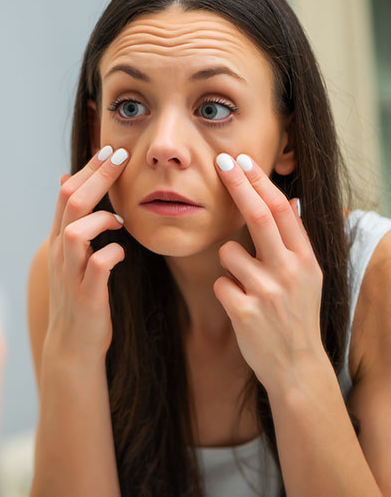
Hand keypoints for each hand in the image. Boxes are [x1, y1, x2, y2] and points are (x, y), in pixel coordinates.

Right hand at [45, 146, 128, 361]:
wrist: (72, 344)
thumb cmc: (79, 295)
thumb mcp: (72, 255)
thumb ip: (73, 221)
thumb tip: (69, 180)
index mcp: (59, 239)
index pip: (67, 192)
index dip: (89, 169)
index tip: (111, 149)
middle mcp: (60, 252)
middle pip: (71, 202)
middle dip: (97, 176)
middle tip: (121, 155)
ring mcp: (71, 274)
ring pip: (76, 232)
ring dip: (101, 217)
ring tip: (120, 218)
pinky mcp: (87, 295)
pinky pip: (98, 266)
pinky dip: (112, 252)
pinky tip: (123, 251)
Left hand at [213, 153, 326, 394]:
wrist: (296, 366)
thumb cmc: (296, 316)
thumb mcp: (308, 277)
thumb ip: (295, 242)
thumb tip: (290, 200)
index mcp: (305, 260)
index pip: (281, 210)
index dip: (259, 182)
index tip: (242, 160)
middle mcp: (290, 271)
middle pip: (257, 215)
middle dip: (237, 184)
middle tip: (220, 161)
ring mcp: (268, 291)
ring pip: (228, 253)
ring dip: (228, 264)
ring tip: (247, 287)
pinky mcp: (245, 311)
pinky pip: (219, 283)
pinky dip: (224, 291)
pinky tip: (241, 306)